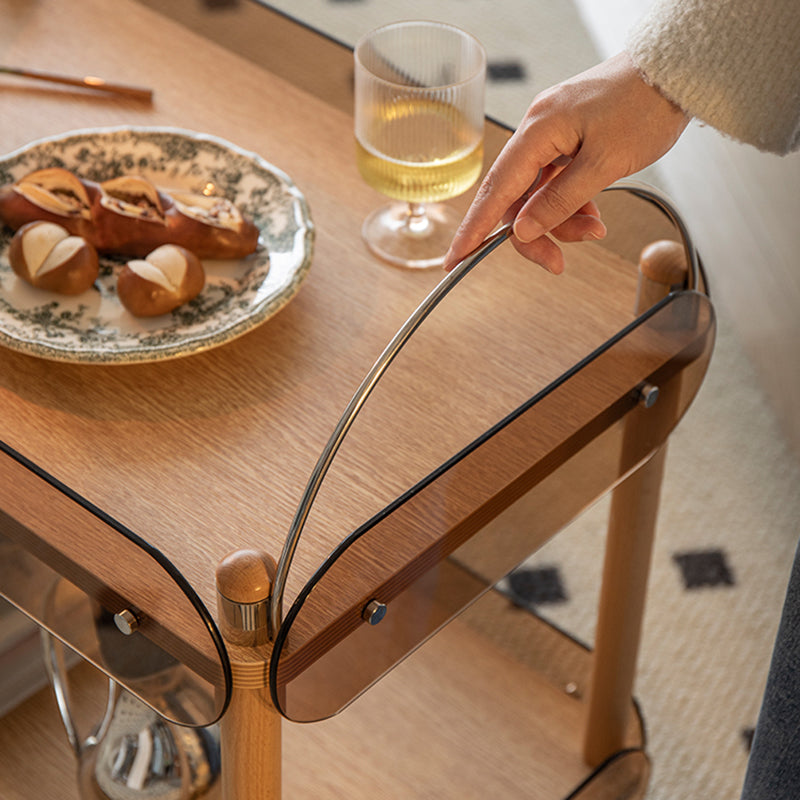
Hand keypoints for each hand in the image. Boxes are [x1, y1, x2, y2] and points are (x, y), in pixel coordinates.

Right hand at [443, 52, 689, 272]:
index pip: (495, 190)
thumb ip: (560, 201)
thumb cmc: (646, 106)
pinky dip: (571, 202)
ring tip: (595, 229)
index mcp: (539, 130)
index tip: (456, 259)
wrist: (677, 72)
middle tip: (558, 262)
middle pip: (517, 197)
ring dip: (562, 219)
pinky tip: (592, 210)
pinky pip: (556, 181)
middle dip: (537, 233)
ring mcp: (553, 134)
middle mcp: (538, 131)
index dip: (474, 229)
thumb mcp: (604, 164)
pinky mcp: (568, 139)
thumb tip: (522, 230)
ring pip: (539, 193)